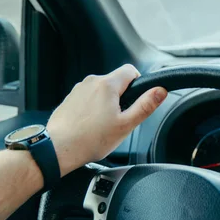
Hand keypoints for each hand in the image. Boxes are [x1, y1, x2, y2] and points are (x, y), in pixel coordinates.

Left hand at [47, 64, 166, 175]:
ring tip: (103, 126)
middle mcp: (91, 82)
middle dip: (122, 97)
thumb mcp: (126, 125)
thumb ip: (145, 106)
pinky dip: (93, 109)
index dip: (139, 83)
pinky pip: (88, 99)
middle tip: (120, 119)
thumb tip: (160, 91)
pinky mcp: (70, 99)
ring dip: (107, 103)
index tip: (137, 100)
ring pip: (102, 91)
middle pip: (116, 82)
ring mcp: (78, 90)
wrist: (59, 149)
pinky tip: (91, 126)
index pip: (131, 70)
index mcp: (107, 85)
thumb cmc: (90, 139)